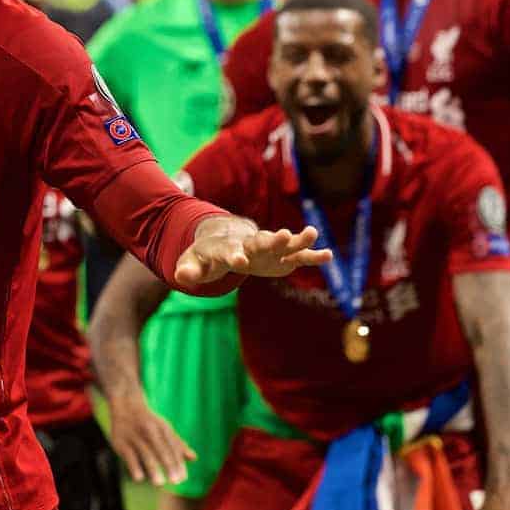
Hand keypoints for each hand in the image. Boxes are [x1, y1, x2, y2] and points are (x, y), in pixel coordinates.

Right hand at [108, 389, 194, 486]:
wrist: (125, 404)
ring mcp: (134, 435)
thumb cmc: (149, 421)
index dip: (178, 462)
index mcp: (162, 427)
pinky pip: (128, 455)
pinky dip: (134, 466)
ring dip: (152, 468)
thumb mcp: (164, 428)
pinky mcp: (120, 441)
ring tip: (160, 483)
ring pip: (145, 452)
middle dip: (168, 465)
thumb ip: (178, 444)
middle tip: (176, 482)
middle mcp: (149, 429)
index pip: (172, 446)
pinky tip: (140, 478)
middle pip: (161, 449)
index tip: (183, 478)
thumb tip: (194, 458)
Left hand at [175, 217, 327, 286]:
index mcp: (226, 248)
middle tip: (284, 235)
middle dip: (271, 240)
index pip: (229, 251)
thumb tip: (182, 276)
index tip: (240, 261)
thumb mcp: (193, 262)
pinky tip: (328, 255)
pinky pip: (297, 256)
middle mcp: (249, 244)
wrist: (224, 240)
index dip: (234, 256)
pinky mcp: (279, 257)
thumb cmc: (207, 255)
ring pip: (282, 243)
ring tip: (312, 233)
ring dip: (296, 239)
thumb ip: (188, 270)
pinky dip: (311, 255)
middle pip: (259, 241)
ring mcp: (266, 249)